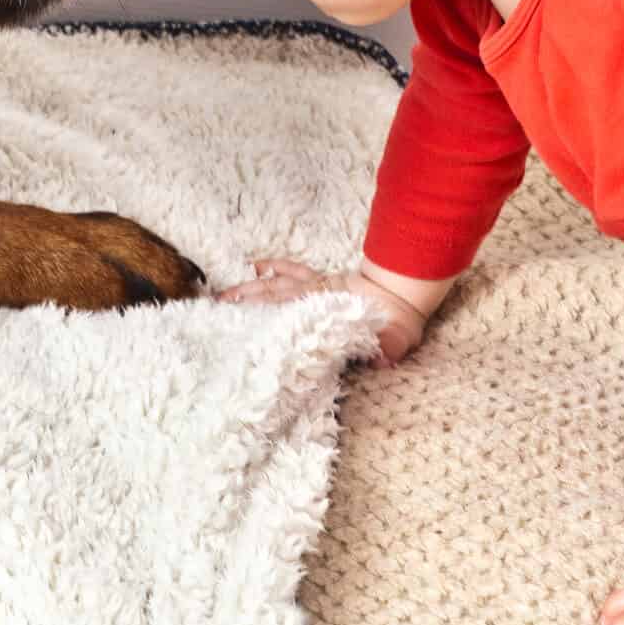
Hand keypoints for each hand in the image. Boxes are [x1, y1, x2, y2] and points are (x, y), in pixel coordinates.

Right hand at [217, 259, 429, 364]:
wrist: (406, 294)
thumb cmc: (397, 321)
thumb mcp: (396, 338)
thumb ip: (388, 347)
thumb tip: (384, 359)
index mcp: (329, 311)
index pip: (294, 314)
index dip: (269, 318)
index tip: (242, 325)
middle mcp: (316, 297)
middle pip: (275, 298)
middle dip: (246, 304)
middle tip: (217, 311)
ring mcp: (315, 287)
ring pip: (276, 285)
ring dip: (250, 289)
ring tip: (223, 296)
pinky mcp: (320, 281)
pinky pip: (293, 269)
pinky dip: (275, 265)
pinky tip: (256, 265)